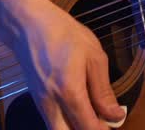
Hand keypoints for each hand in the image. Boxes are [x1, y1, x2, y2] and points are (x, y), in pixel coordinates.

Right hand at [0, 0, 127, 128]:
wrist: (28, 25)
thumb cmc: (63, 34)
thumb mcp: (93, 56)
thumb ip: (103, 91)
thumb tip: (115, 115)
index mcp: (69, 92)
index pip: (88, 128)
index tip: (116, 121)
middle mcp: (51, 104)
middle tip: (102, 122)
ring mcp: (40, 104)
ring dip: (76, 127)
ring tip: (92, 113)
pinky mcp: (36, 100)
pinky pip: (52, 121)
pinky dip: (66, 121)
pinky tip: (79, 107)